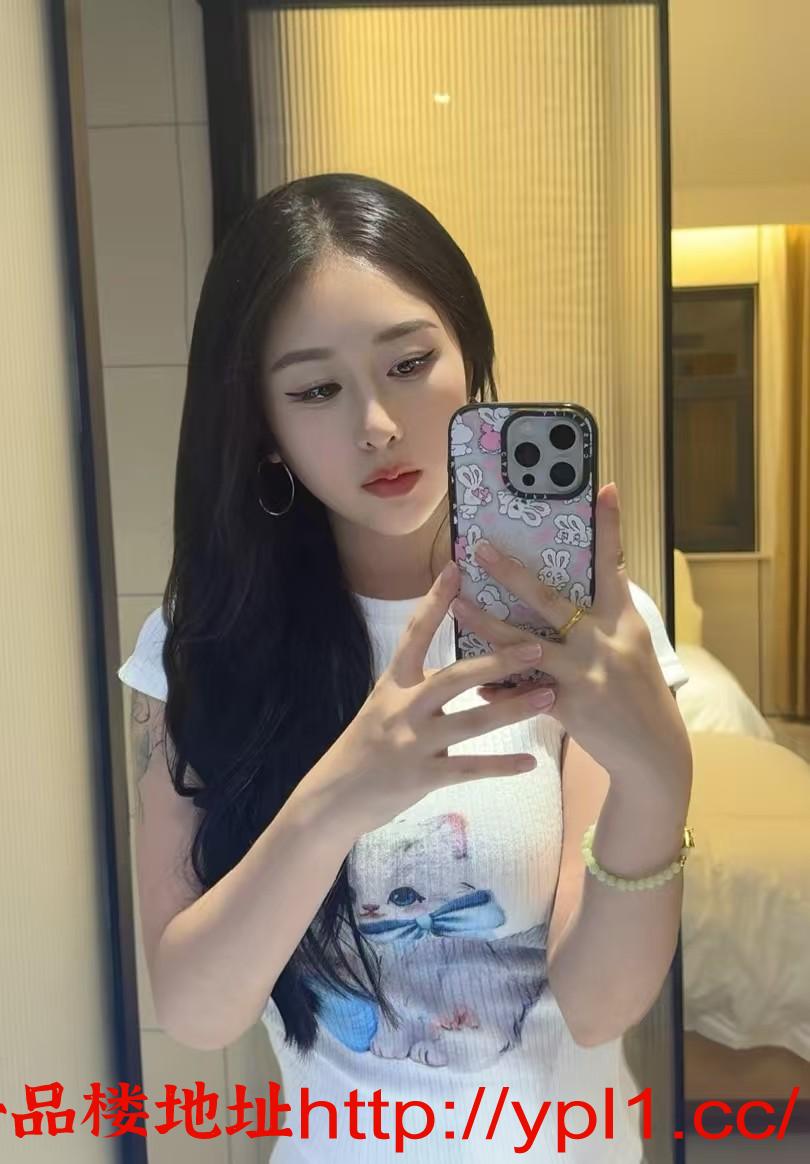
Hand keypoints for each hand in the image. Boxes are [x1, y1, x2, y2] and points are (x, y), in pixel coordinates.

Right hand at [303, 562, 556, 834]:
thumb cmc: (365, 747)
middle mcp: (403, 708)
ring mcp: (413, 743)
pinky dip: (501, 766)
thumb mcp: (383, 706)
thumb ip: (418, 689)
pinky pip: (469, 769)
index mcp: (393, 683)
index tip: (455, 569)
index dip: (434, 602)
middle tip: (536, 647)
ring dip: (513, 709)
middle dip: (497, 661)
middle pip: (455, 677)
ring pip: (471, 722)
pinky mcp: (422, 776)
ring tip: (548, 696)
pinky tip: (531, 762)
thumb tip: (464, 673)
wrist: (334, 796)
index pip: (415, 634)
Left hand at [450, 483, 691, 782]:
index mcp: (623, 621)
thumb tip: (580, 587)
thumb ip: (605, 618)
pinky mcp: (570, 706)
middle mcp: (605, 641)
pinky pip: (523, 692)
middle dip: (511, 573)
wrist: (654, 752)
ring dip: (487, 626)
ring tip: (458, 609)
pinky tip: (479, 685)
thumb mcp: (632, 648)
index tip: (605, 488)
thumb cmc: (639, 694)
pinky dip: (500, 688)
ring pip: (524, 644)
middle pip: (550, 599)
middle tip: (481, 548)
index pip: (614, 565)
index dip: (610, 526)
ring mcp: (586, 673)